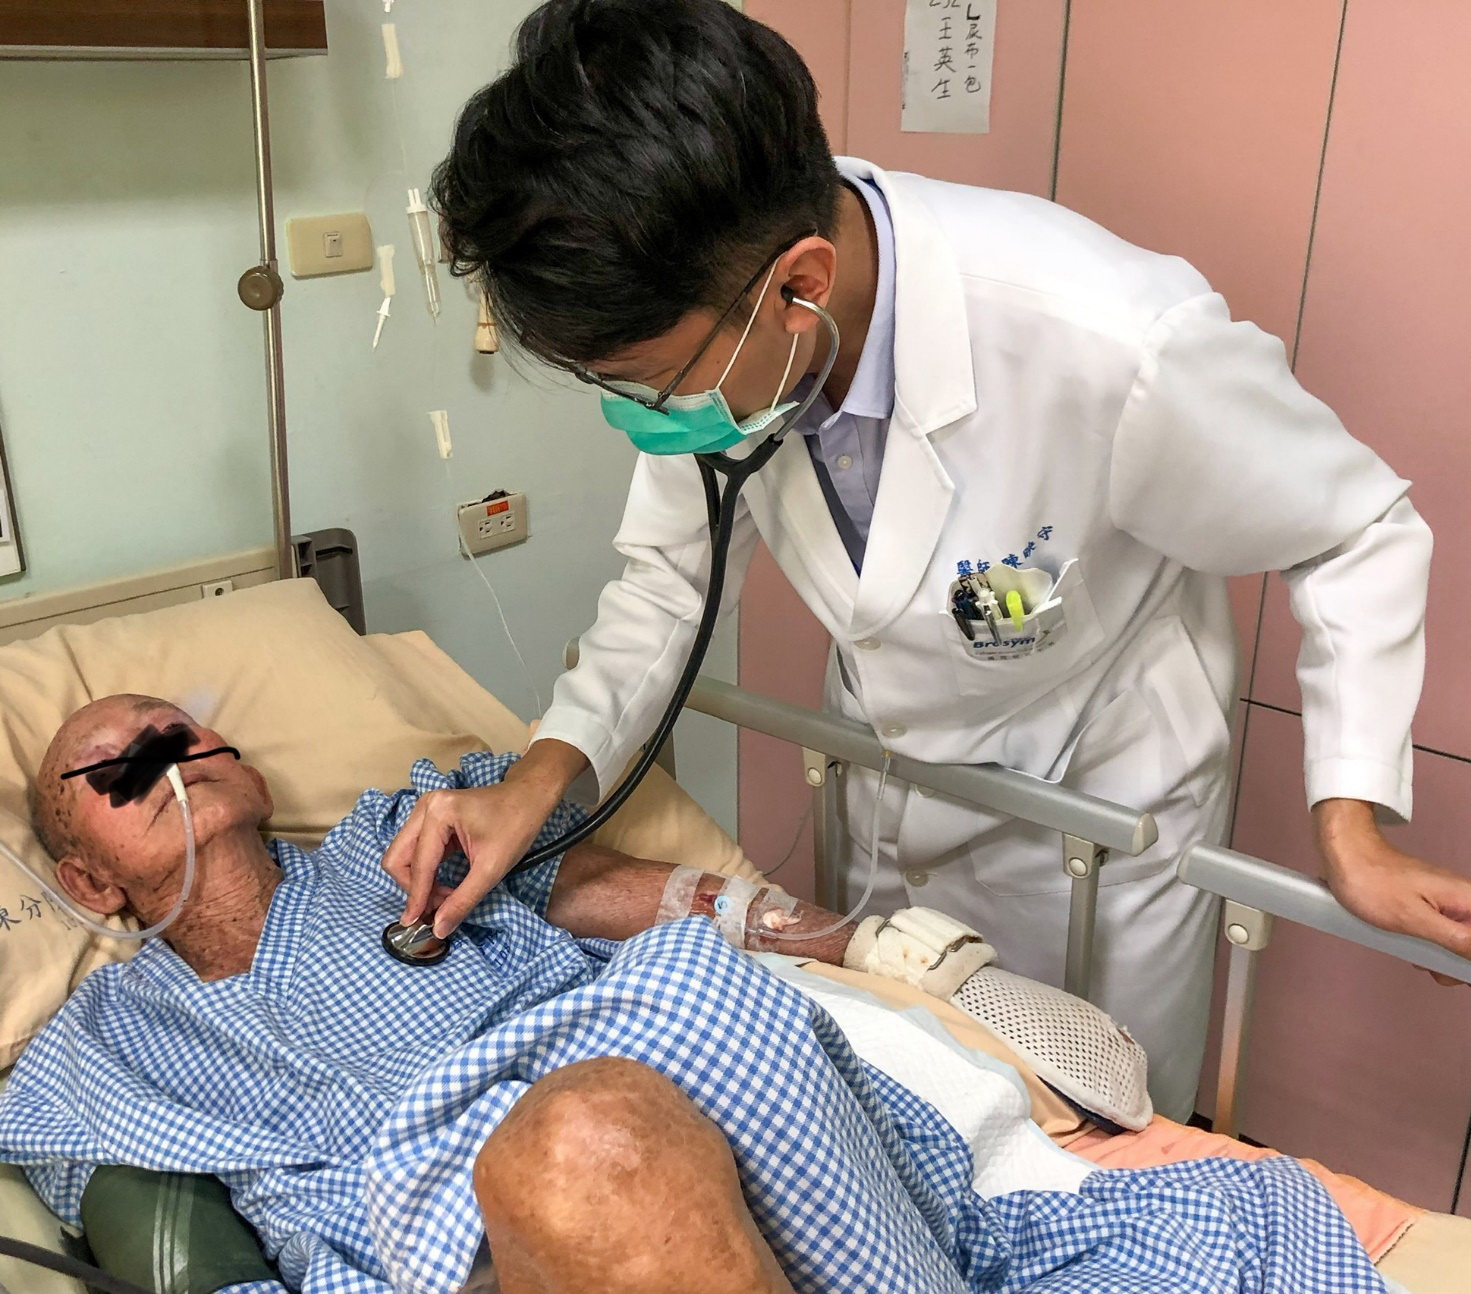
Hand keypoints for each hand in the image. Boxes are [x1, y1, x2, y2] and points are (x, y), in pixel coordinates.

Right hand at [381, 738, 588, 936]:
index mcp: (438, 813)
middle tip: (435, 909)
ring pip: (403, 855)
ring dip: (418, 882)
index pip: (419, 865)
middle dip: (413, 888)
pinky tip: (442, 887)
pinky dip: (425, 872)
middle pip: (398, 858)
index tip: (414, 924)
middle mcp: (424, 807)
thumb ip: (463, 900)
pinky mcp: (431, 818)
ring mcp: (425, 810)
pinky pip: (415, 851)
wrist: (529, 797)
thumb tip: (438, 929)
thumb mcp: (492, 868)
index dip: (416, 898)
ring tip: (443, 899)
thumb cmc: (516, 826)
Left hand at [1315, 799, 1470, 981]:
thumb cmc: (1373, 883)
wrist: (1346, 856)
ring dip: (1440, 955)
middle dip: (1456, 962)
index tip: (1453, 969)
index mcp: (1468, 900)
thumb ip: (1456, 940)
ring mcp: (1446, 902)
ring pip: (1459, 941)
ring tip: (1415, 953)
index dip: (1468, 961)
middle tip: (1430, 964)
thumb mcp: (1415, 919)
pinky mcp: (1430, 905)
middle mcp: (1463, 899)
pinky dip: (1428, 944)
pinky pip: (1440, 932)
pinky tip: (1411, 946)